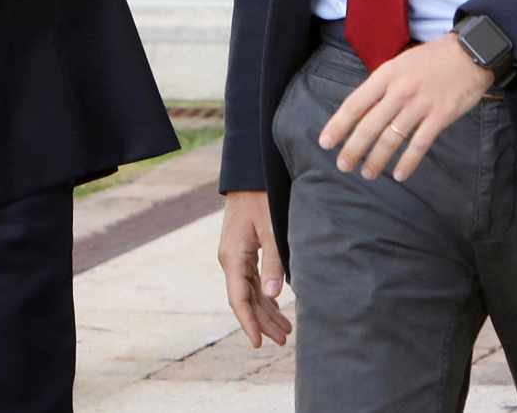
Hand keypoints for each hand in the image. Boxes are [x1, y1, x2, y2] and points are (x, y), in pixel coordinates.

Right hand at [218, 190, 291, 347]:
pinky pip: (252, 279)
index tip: (259, 343)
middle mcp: (231, 259)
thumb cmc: (261, 198)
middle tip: (284, 340)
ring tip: (285, 330)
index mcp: (233, 257)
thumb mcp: (270, 229)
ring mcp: (235, 255)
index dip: (249, 322)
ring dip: (266, 309)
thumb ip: (273, 262)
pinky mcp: (243, 249)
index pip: (239, 299)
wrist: (249, 175)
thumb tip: (273, 295)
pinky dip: (264, 294)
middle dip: (263, 321)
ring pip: (249, 290)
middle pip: (245, 299)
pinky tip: (276, 304)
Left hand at [318, 34, 493, 182]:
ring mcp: (420, 105)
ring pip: (391, 138)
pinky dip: (408, 162)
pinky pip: (419, 144)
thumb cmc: (431, 59)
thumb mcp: (400, 64)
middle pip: (369, 125)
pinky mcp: (440, 117)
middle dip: (353, 149)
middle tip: (343, 165)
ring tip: (367, 173)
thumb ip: (382, 86)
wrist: (469, 53)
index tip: (325, 142)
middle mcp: (399, 91)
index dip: (338, 125)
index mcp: (385, 75)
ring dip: (377, 159)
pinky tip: (399, 174)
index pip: (354, 104)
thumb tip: (363, 110)